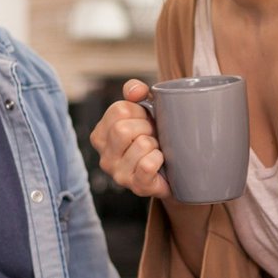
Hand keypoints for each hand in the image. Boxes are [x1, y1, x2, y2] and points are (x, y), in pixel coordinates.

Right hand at [88, 79, 170, 198]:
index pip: (119, 110)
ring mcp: (118, 174)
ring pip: (141, 145)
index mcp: (101, 135)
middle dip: (147, 128)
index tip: (146, 120)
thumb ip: (135, 92)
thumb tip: (135, 90)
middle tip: (154, 136)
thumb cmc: (156, 137)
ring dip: (156, 145)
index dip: (139, 112)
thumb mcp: (144, 110)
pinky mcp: (136, 186)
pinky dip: (160, 159)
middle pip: (124, 129)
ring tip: (157, 150)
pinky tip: (160, 162)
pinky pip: (148, 165)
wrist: (176, 169)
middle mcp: (104, 156)